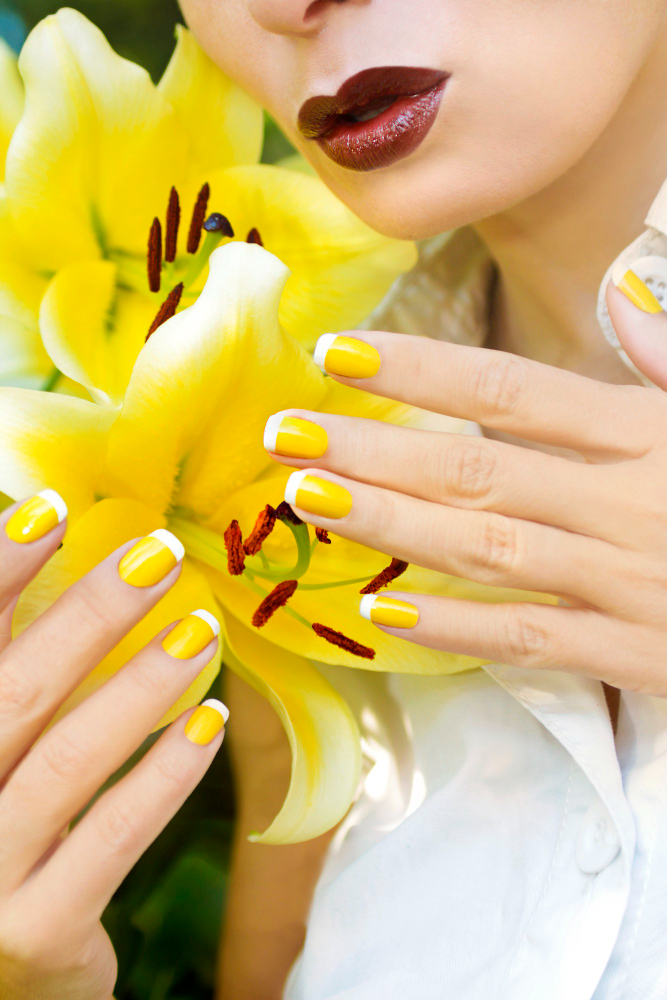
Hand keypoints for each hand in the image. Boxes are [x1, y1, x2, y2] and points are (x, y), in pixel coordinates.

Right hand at [0, 500, 224, 999]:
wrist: (1, 976)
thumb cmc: (2, 840)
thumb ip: (17, 672)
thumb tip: (59, 559)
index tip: (50, 507)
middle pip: (14, 692)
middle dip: (87, 614)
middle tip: (156, 553)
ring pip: (66, 761)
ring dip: (140, 685)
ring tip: (200, 628)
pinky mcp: (34, 935)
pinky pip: (110, 839)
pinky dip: (163, 775)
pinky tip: (211, 722)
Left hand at [266, 280, 666, 694]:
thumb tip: (626, 294)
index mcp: (646, 432)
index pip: (511, 391)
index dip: (420, 370)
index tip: (339, 354)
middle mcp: (626, 499)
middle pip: (477, 468)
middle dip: (374, 448)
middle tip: (285, 433)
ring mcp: (626, 579)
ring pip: (486, 548)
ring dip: (391, 523)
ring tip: (311, 500)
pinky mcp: (636, 654)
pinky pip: (530, 641)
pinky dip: (456, 629)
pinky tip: (383, 609)